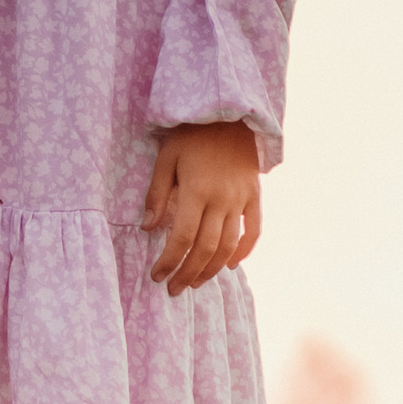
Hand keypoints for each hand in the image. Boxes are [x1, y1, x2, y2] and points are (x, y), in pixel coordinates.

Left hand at [141, 122, 259, 292]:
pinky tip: (229, 266)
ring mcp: (241, 200)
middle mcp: (221, 199)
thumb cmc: (191, 136)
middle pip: (205, 248)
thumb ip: (156, 194)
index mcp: (196, 190)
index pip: (181, 237)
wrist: (229, 115)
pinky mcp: (254, 197)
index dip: (169, 261)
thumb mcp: (166, 158)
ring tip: (195, 283)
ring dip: (211, 269)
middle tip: (174, 289)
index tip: (157, 275)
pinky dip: (243, 252)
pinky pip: (253, 231)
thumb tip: (148, 227)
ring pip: (228, 246)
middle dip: (188, 273)